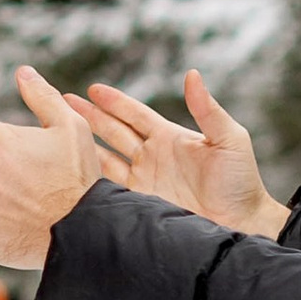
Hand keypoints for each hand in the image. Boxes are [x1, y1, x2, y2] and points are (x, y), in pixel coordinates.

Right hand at [77, 70, 288, 236]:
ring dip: (83, 146)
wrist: (242, 224)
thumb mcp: (229, 139)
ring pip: (105, 159)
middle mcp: (152, 158)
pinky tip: (72, 172)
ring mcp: (144, 182)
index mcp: (169, 138)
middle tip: (62, 102)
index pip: (134, 114)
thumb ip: (208, 110)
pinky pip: (110, 190)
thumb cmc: (241, 181)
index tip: (92, 89)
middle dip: (88, 117)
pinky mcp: (141, 206)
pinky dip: (91, 181)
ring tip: (58, 132)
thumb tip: (193, 75)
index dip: (114, 102)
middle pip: (112, 132)